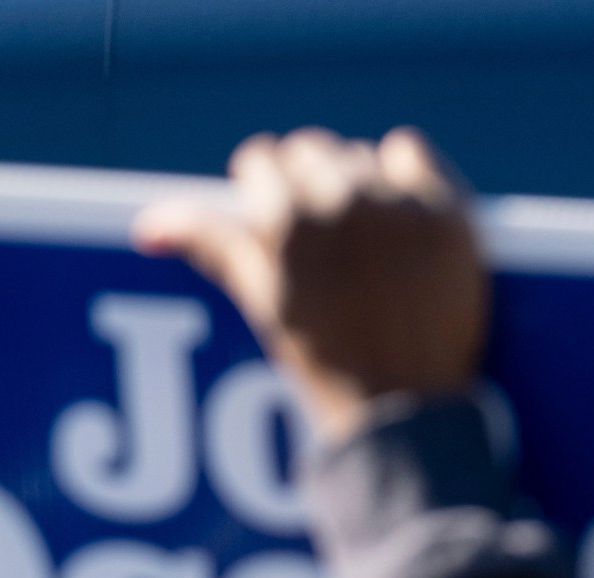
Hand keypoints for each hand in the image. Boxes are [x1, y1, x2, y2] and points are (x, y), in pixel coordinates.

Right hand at [135, 127, 485, 444]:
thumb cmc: (321, 362)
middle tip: (314, 236)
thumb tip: (148, 224)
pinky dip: (402, 172)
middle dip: (304, 183)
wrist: (406, 409)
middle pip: (310, 151)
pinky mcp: (446, 211)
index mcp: (285, 222)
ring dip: (353, 182)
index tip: (272, 222)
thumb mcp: (261, 302)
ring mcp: (398, 205)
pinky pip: (412, 152)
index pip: (261, 160)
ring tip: (358, 237)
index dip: (261, 191)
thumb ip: (210, 246)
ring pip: (360, 156)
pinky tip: (395, 213)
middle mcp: (341, 200)